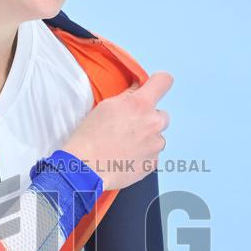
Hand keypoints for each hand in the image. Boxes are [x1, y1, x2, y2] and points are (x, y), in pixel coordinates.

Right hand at [62, 71, 173, 190]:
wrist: (87, 169)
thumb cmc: (90, 138)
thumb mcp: (105, 107)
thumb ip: (127, 97)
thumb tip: (137, 89)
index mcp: (140, 104)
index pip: (164, 81)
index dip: (158, 83)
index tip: (153, 89)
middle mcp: (153, 123)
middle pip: (162, 115)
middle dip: (149, 119)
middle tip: (129, 127)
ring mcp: (155, 145)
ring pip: (157, 137)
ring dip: (146, 139)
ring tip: (125, 146)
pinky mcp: (153, 163)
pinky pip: (153, 154)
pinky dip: (143, 156)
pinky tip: (126, 158)